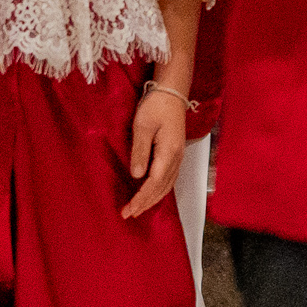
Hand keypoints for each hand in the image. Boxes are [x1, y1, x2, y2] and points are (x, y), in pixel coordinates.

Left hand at [122, 83, 188, 219]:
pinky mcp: (176, 153)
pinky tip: (152, 193)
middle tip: (129, 214)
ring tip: (139, 208)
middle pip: (162, 188)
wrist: (172, 91)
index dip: (141, 198)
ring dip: (153, 199)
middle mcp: (177, 158)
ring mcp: (178, 156)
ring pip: (167, 185)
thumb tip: (136, 176)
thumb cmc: (156, 106)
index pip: (154, 183)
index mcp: (168, 153)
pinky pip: (169, 178)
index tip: (128, 210)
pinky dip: (159, 190)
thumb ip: (140, 151)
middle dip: (146, 203)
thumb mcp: (143, 126)